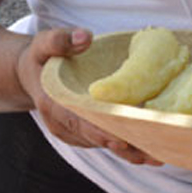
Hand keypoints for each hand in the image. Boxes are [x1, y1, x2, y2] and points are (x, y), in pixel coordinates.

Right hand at [15, 28, 160, 165]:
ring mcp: (71, 130)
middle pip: (94, 138)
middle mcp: (60, 122)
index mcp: (51, 103)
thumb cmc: (42, 56)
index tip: (123, 139)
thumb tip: (84, 38)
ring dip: (129, 151)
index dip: (100, 131)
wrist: (32, 73)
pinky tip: (150, 149)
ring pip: (102, 144)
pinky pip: (104, 141)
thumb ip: (61, 39)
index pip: (77, 121)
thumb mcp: (45, 43)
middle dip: (124, 147)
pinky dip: (126, 146)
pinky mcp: (82, 132)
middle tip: (154, 153)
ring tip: (159, 155)